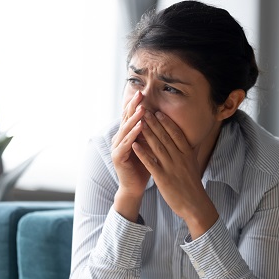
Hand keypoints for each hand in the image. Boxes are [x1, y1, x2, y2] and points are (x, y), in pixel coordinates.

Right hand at [110, 92, 149, 220]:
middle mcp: (119, 139)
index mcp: (126, 135)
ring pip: (126, 129)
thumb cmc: (144, 167)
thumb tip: (161, 118)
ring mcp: (117, 147)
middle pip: (126, 119)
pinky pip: (126, 143)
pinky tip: (140, 126)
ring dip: (134, 118)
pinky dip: (133, 134)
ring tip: (141, 108)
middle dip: (133, 106)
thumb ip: (150, 133)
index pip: (130, 116)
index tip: (144, 92)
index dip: (136, 104)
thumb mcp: (149, 146)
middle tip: (140, 93)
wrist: (135, 187)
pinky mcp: (118, 157)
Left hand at [132, 110, 218, 237]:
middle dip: (154, 122)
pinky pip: (151, 163)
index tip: (159, 112)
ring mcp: (171, 167)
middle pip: (165, 136)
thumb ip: (189, 152)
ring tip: (138, 122)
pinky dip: (142, 153)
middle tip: (145, 111)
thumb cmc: (192, 185)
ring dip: (147, 133)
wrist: (195, 204)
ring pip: (157, 146)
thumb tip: (189, 140)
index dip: (167, 122)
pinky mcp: (163, 178)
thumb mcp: (193, 165)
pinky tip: (134, 145)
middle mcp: (180, 158)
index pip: (176, 134)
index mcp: (187, 154)